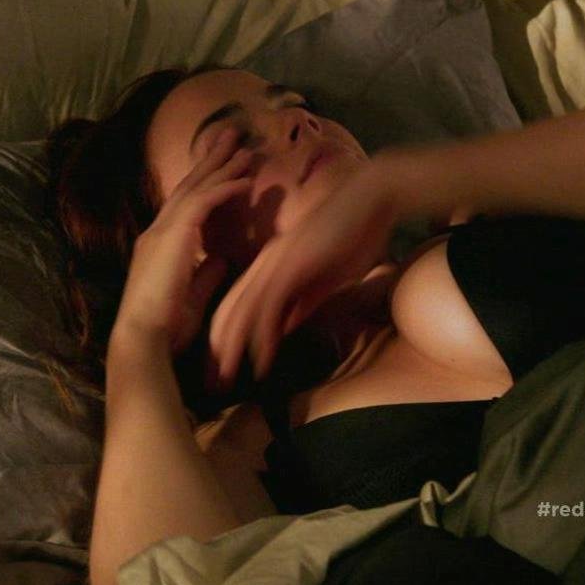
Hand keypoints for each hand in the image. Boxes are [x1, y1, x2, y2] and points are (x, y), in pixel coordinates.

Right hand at [111, 128, 255, 355]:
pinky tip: (245, 179)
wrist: (144, 335)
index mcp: (159, 245)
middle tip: (230, 136)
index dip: (204, 183)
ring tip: (242, 145)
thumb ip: (205, 274)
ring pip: (195, 187)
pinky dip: (224, 188)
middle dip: (210, 160)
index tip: (224, 166)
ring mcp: (163, 230)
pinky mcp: (173, 235)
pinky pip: (203, 201)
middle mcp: (158, 231)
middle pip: (188, 185)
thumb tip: (221, 258)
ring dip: (221, 165)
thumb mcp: (192, 296)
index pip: (184, 205)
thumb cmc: (165, 327)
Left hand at [207, 164, 401, 388]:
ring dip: (232, 350)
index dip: (225, 340)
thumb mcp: (323, 280)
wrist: (372, 198)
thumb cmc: (352, 235)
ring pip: (241, 312)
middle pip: (228, 313)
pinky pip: (269, 306)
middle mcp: (264, 266)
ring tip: (224, 380)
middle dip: (218, 352)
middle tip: (212, 385)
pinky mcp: (292, 265)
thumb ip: (301, 304)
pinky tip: (259, 362)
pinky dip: (262, 337)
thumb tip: (283, 329)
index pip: (236, 308)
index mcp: (269, 267)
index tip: (221, 370)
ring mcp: (276, 265)